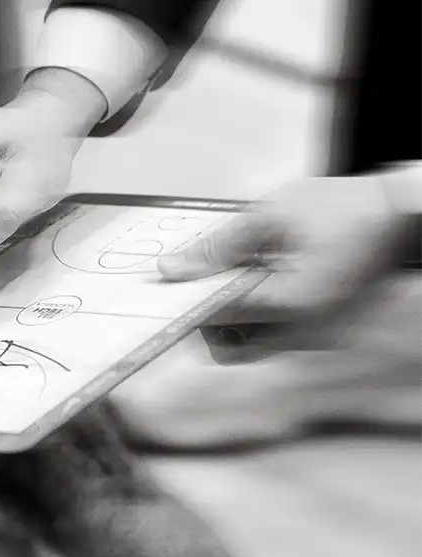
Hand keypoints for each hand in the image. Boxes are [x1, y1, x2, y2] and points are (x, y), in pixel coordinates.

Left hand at [158, 175, 407, 336]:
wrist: (395, 214)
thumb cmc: (342, 207)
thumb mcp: (270, 215)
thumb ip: (218, 246)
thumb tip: (172, 269)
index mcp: (293, 305)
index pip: (217, 317)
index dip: (184, 302)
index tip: (161, 292)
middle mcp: (304, 333)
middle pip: (230, 348)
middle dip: (205, 321)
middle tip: (196, 284)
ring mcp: (314, 337)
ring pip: (250, 346)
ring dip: (228, 320)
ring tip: (227, 276)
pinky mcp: (319, 331)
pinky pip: (272, 335)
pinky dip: (253, 315)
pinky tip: (253, 279)